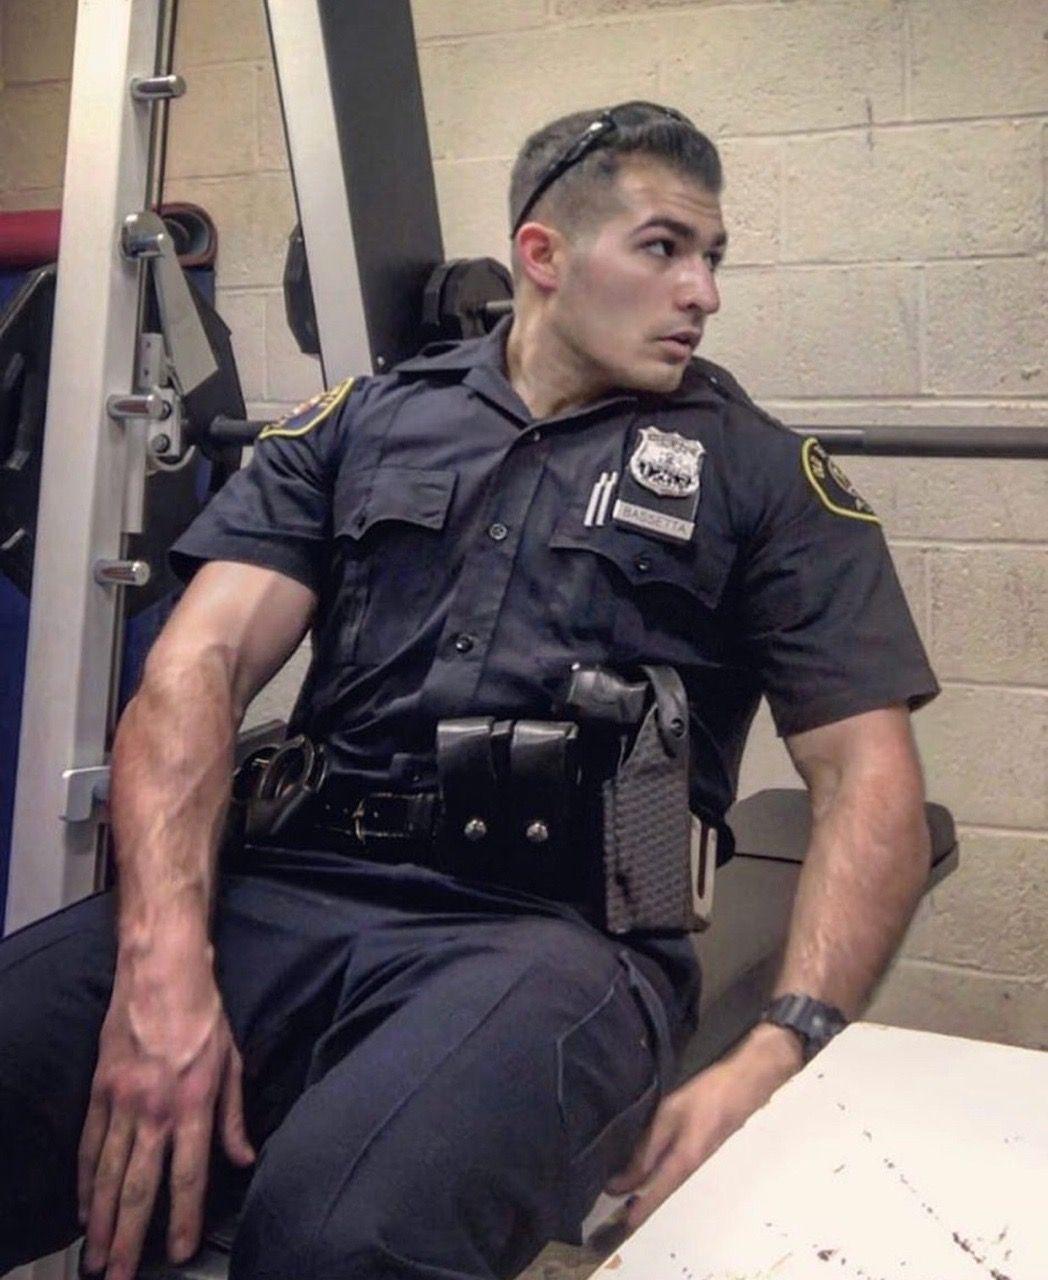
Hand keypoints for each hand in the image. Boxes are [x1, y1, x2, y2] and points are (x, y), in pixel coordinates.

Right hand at [77, 955, 254, 1279]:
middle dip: (130, 1238)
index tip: (177, 1252)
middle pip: (140, 1187)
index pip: (188, 1176)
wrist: (161, 972)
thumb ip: (234, 1116)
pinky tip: (84, 1207)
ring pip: (108, 1174)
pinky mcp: (100, 1089)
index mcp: (195, 1104)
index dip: (182, 1220)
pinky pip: (90, 1143)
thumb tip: (244, 1158)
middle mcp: (156, 1110)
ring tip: (96, 1257)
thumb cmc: (204, 1014)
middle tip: (119, 1278)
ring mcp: (122, 1102)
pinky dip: (85, 1179)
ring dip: (102, 1221)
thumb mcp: (233, 1061)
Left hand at [606, 1023, 803, 1231]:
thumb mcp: (670, 1114)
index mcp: (684, 1162)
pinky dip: (662, 1173)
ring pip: (672, 1181)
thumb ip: (649, 1146)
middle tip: (618, 1207)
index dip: (640, 1210)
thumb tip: (626, 1177)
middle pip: (665, 1192)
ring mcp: (702, 1159)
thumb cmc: (706, 1095)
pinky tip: (649, 1165)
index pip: (657, 1194)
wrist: (745, 1083)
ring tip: (627, 1190)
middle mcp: (694, 1168)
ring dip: (652, 1189)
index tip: (622, 1224)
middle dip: (643, 1202)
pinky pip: (678, 1168)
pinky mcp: (704, 1148)